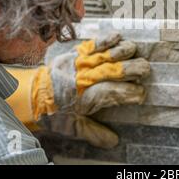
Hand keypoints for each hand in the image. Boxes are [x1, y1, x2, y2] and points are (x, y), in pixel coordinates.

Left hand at [6, 33, 149, 148]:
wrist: (33, 95)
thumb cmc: (54, 112)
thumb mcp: (73, 127)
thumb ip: (95, 133)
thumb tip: (115, 142)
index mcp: (86, 96)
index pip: (114, 93)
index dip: (131, 93)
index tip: (141, 94)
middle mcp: (86, 77)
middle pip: (114, 70)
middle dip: (133, 69)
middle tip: (145, 70)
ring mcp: (81, 63)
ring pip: (106, 53)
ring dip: (122, 51)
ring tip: (134, 51)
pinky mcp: (76, 53)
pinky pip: (93, 43)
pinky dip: (106, 38)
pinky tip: (118, 36)